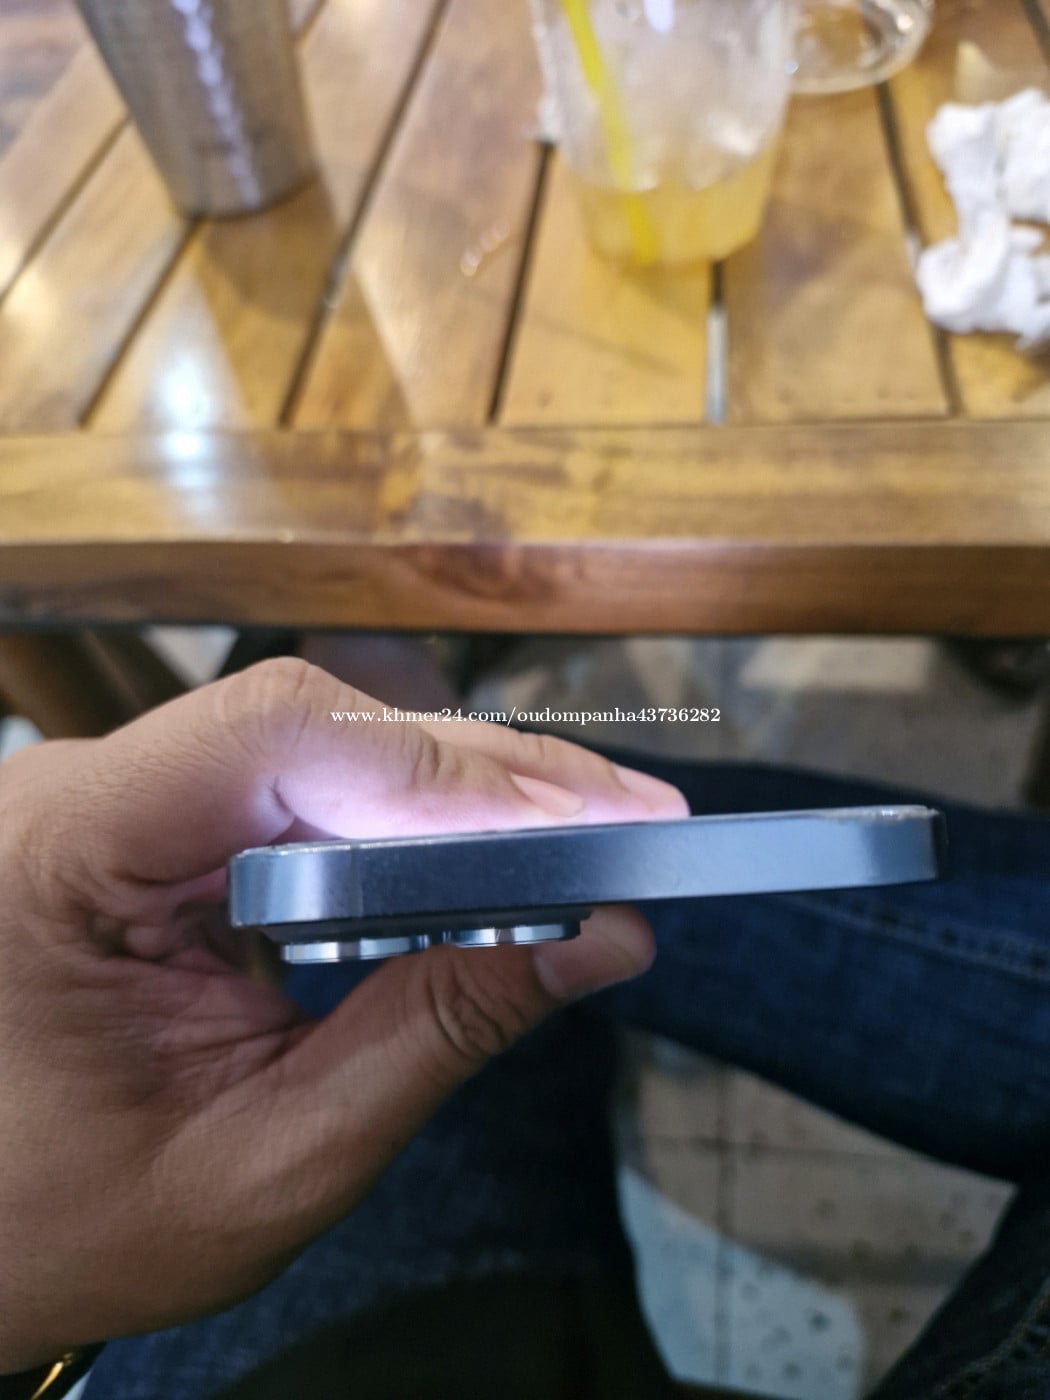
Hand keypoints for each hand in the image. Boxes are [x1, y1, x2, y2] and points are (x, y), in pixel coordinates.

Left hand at [0, 659, 685, 1370]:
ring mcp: (116, 791)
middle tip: (635, 823)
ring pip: (324, 741)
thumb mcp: (274, 1159)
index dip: (442, 769)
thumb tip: (601, 938)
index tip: (582, 827)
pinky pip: (303, 781)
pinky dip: (407, 815)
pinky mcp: (158, 814)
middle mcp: (80, 790)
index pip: (273, 739)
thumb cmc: (73, 1221)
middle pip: (318, 724)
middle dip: (487, 778)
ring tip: (591, 834)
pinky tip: (492, 845)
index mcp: (62, 855)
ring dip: (461, 791)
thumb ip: (438, 1033)